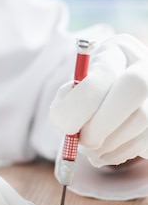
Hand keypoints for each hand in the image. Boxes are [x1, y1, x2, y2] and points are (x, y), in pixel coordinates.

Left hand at [50, 34, 147, 166]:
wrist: (123, 89)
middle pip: (134, 87)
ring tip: (90, 148)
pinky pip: (144, 142)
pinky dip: (119, 153)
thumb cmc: (93, 86)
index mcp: (117, 50)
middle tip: (83, 142)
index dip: (81, 102)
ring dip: (108, 144)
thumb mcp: (78, 82)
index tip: (65, 124)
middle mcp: (145, 66)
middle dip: (102, 123)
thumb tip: (69, 126)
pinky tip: (106, 150)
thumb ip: (70, 97)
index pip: (103, 72)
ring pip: (141, 120)